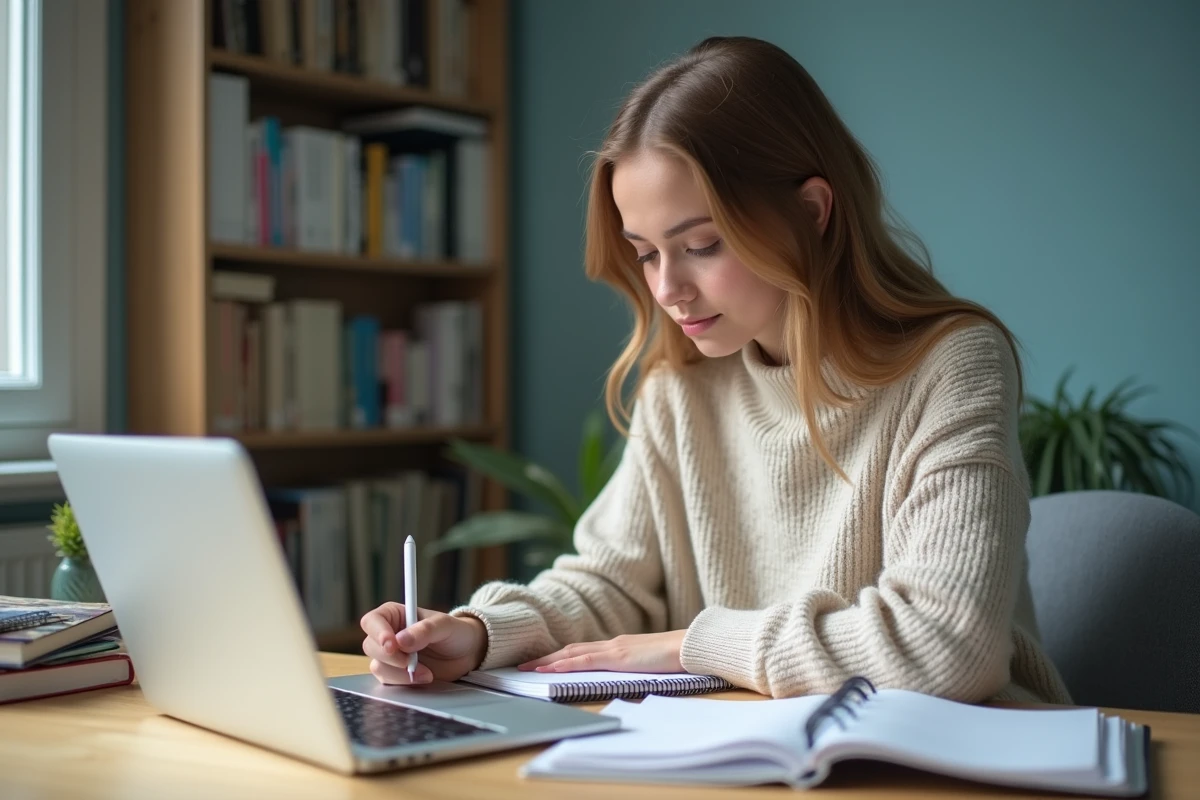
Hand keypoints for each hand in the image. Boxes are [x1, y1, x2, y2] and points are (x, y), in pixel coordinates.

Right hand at [359, 602, 487, 685]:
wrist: (467, 654)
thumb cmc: (455, 632)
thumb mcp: (445, 626)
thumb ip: (425, 630)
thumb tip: (401, 640)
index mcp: (395, 615)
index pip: (372, 621)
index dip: (378, 633)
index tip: (392, 645)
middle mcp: (389, 634)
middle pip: (370, 646)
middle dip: (391, 657)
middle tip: (411, 662)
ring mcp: (391, 656)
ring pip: (377, 666)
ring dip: (400, 673)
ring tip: (425, 672)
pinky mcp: (396, 674)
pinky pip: (387, 681)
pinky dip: (404, 682)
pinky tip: (424, 677)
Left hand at [517, 630, 686, 673]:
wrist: (691, 646)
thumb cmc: (677, 656)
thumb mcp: (651, 664)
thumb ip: (637, 667)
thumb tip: (628, 676)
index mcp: (620, 646)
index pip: (583, 649)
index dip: (562, 655)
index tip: (543, 661)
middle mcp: (613, 643)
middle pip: (572, 649)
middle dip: (547, 658)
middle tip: (524, 666)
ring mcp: (614, 648)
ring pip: (573, 653)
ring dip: (548, 661)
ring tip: (528, 669)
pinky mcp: (618, 657)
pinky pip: (585, 660)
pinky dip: (564, 665)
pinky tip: (549, 669)